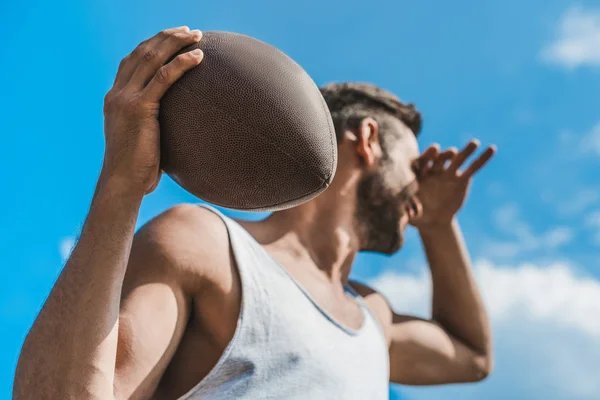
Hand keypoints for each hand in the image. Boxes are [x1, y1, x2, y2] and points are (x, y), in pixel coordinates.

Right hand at [101, 26, 203, 194]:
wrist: (122, 184)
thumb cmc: (137, 169)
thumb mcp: (142, 140)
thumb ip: (152, 124)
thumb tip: (178, 125)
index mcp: (115, 98)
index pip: (132, 61)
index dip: (152, 45)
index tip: (171, 38)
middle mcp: (117, 94)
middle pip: (142, 53)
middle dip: (166, 37)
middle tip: (188, 30)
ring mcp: (126, 99)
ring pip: (153, 59)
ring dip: (176, 43)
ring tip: (196, 35)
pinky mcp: (139, 109)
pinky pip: (164, 78)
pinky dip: (182, 64)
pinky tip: (199, 57)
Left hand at [410, 140, 495, 227]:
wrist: (433, 220)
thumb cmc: (417, 216)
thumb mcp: (410, 214)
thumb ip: (407, 211)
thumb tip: (402, 216)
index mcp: (419, 175)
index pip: (422, 162)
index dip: (427, 156)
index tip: (433, 150)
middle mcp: (434, 170)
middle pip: (439, 159)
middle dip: (445, 155)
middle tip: (452, 151)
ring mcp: (448, 173)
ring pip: (457, 160)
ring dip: (466, 151)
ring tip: (474, 143)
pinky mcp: (462, 179)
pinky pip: (473, 168)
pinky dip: (482, 159)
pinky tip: (491, 149)